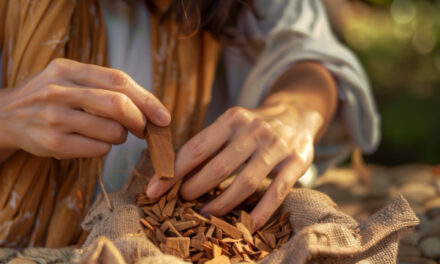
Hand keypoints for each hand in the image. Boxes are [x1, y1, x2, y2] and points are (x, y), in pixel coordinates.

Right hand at [0, 58, 169, 158]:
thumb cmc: (51, 97)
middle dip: (140, 121)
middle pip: (118, 105)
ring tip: (111, 133)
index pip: (119, 81)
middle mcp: (60, 90)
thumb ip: (104, 86)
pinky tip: (95, 142)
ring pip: (111, 131)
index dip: (147, 100)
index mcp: (69, 69)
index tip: (163, 117)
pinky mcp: (52, 143)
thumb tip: (149, 107)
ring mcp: (54, 117)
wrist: (6, 116)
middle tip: (144, 130)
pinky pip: (98, 149)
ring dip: (121, 136)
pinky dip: (106, 148)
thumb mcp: (70, 78)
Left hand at [146, 103, 322, 229]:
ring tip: (205, 215)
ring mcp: (276, 147)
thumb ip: (208, 143)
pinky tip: (248, 226)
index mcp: (232, 119)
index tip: (154, 189)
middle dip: (194, 189)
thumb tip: (172, 168)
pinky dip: (261, 212)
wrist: (297, 112)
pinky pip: (276, 192)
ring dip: (221, 203)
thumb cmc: (254, 124)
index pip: (196, 148)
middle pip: (218, 167)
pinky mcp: (296, 162)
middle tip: (181, 201)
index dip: (173, 172)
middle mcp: (254, 130)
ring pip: (245, 183)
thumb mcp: (231, 124)